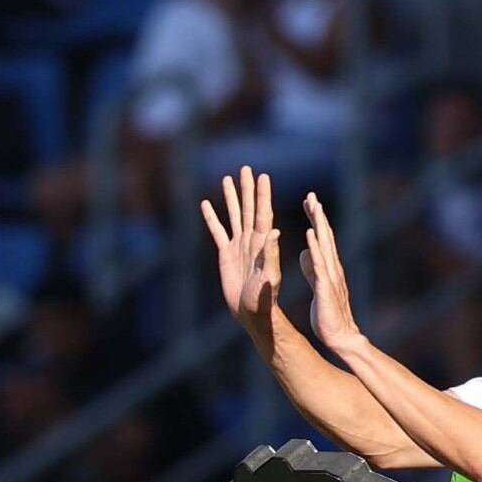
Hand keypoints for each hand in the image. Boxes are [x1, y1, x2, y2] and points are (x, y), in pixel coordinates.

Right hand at [200, 167, 281, 331]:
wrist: (251, 313)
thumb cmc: (263, 299)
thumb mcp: (270, 277)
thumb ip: (271, 255)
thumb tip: (274, 232)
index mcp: (263, 242)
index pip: (263, 213)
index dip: (262, 195)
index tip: (263, 176)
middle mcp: (252, 239)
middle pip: (248, 208)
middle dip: (247, 188)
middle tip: (246, 169)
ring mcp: (238, 245)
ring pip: (234, 215)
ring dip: (231, 197)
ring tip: (227, 179)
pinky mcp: (226, 254)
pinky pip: (217, 232)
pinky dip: (212, 218)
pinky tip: (207, 205)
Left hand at [298, 192, 363, 353]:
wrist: (340, 336)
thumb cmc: (328, 314)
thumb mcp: (316, 286)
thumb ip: (311, 269)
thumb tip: (303, 252)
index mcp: (328, 267)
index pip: (321, 238)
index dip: (315, 220)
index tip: (308, 203)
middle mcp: (332, 267)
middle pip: (324, 236)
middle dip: (318, 215)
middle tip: (310, 195)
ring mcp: (330, 275)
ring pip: (325, 245)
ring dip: (319, 225)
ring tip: (313, 205)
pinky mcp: (326, 287)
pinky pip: (320, 264)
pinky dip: (315, 249)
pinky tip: (309, 235)